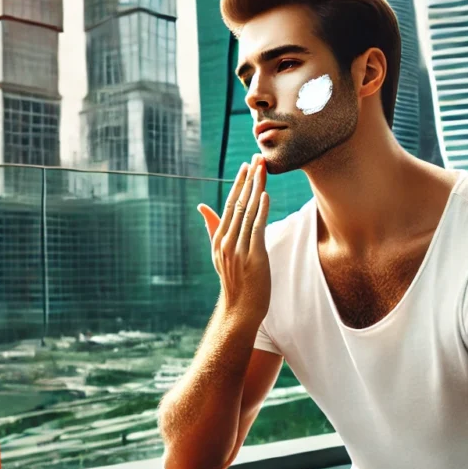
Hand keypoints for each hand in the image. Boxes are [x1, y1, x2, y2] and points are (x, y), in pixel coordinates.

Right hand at [197, 155, 270, 326]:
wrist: (240, 310)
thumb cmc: (235, 282)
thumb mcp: (219, 254)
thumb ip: (212, 228)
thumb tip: (201, 207)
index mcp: (219, 239)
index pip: (228, 205)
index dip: (238, 184)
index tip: (246, 165)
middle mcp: (226, 242)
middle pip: (238, 203)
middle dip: (248, 179)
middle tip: (257, 158)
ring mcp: (238, 249)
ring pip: (248, 212)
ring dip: (257, 188)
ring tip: (264, 169)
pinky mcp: (253, 257)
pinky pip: (256, 228)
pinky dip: (261, 210)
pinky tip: (265, 195)